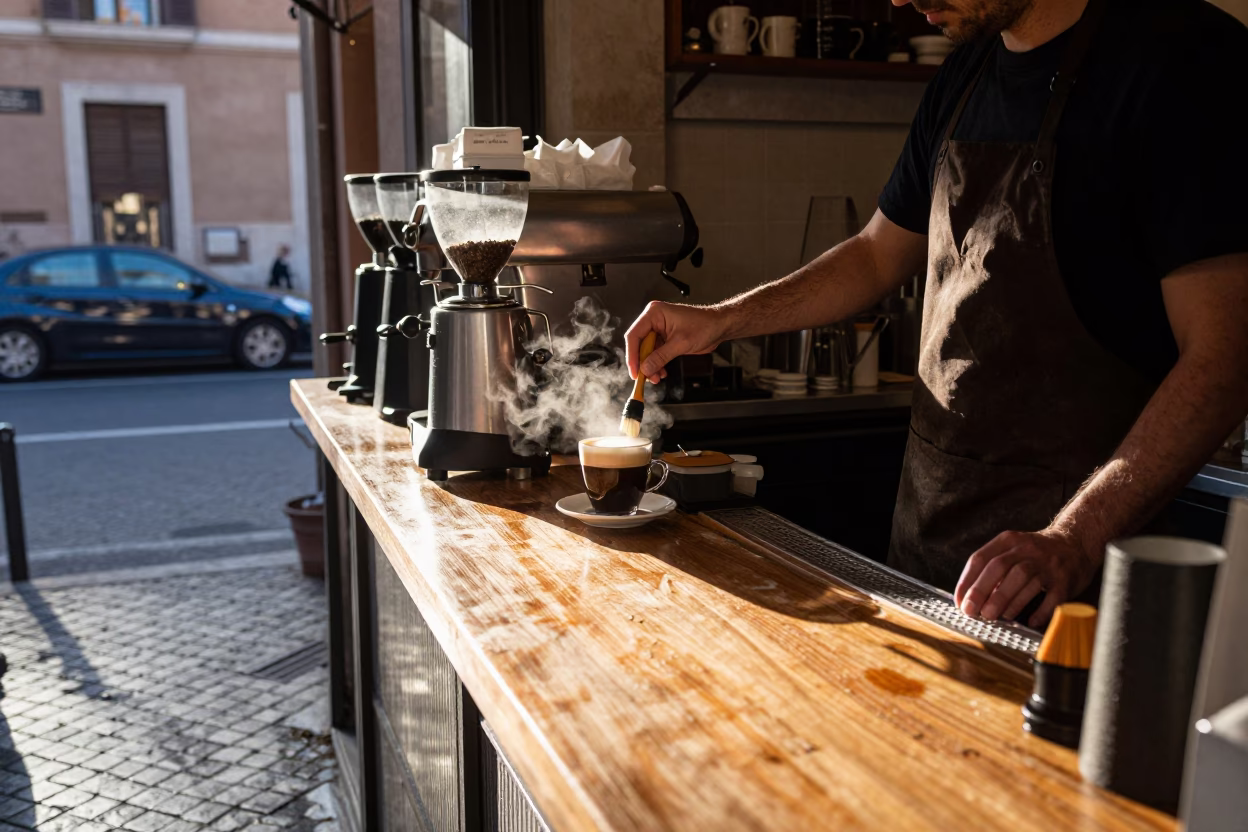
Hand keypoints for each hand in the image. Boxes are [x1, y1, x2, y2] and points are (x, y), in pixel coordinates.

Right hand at [625, 301, 729, 382]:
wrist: (720, 326)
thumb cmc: (705, 325)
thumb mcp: (681, 343)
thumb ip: (661, 357)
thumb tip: (646, 369)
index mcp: (654, 313)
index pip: (634, 335)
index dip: (632, 355)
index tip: (635, 371)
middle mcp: (654, 320)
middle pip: (639, 345)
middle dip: (643, 363)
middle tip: (645, 378)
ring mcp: (659, 329)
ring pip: (647, 351)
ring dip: (650, 366)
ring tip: (656, 377)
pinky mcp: (665, 338)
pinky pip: (655, 353)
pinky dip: (657, 364)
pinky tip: (661, 372)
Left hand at [954, 527, 1099, 628]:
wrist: (1076, 544)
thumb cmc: (1036, 554)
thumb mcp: (1012, 550)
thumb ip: (992, 569)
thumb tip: (970, 598)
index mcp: (1008, 541)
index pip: (980, 559)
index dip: (966, 582)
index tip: (960, 602)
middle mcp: (1027, 549)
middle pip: (999, 568)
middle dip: (982, 591)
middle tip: (972, 612)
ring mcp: (1048, 564)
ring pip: (1023, 580)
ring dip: (1006, 601)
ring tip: (994, 616)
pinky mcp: (1065, 580)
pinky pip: (1051, 597)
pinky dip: (1039, 611)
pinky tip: (1029, 621)